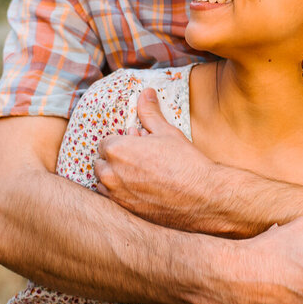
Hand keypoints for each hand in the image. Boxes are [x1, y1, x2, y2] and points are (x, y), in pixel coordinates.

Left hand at [94, 87, 216, 228]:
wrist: (201, 196)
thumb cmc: (184, 162)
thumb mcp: (167, 132)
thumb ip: (150, 113)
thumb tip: (146, 93)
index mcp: (117, 149)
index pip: (105, 142)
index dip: (122, 142)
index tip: (136, 145)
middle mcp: (110, 173)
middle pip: (101, 162)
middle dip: (115, 159)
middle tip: (139, 159)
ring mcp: (116, 194)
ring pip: (104, 182)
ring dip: (115, 177)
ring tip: (140, 175)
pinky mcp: (125, 211)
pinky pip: (113, 199)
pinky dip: (121, 194)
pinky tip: (142, 190)